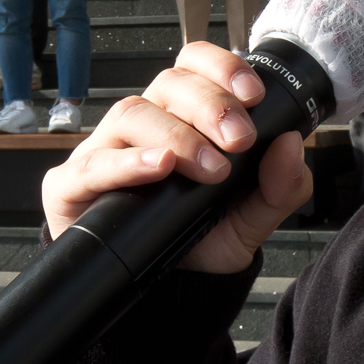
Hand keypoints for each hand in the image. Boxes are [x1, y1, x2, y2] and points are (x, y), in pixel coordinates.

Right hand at [42, 42, 311, 273]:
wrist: (162, 297)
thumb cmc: (197, 243)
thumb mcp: (251, 221)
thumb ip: (279, 187)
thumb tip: (292, 143)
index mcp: (181, 118)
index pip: (193, 66)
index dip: (221, 67)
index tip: (253, 94)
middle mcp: (142, 126)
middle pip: (168, 84)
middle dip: (211, 105)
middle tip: (239, 140)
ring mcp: (103, 152)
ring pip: (131, 113)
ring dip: (176, 135)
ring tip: (209, 168)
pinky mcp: (71, 186)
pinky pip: (93, 164)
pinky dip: (128, 163)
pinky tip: (158, 168)